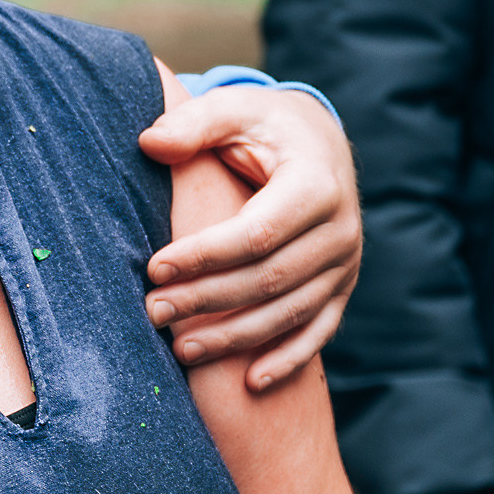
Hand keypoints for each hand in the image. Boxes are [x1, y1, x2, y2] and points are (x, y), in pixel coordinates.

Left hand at [137, 83, 359, 389]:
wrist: (319, 143)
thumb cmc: (264, 126)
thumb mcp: (233, 110)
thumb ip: (193, 124)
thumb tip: (149, 143)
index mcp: (315, 185)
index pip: (257, 233)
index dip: (205, 255)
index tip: (155, 267)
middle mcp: (340, 231)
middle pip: (269, 279)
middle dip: (208, 300)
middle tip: (153, 311)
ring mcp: (345, 265)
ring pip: (289, 313)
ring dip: (235, 337)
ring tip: (180, 350)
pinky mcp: (342, 289)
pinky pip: (319, 331)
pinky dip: (287, 360)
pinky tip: (250, 384)